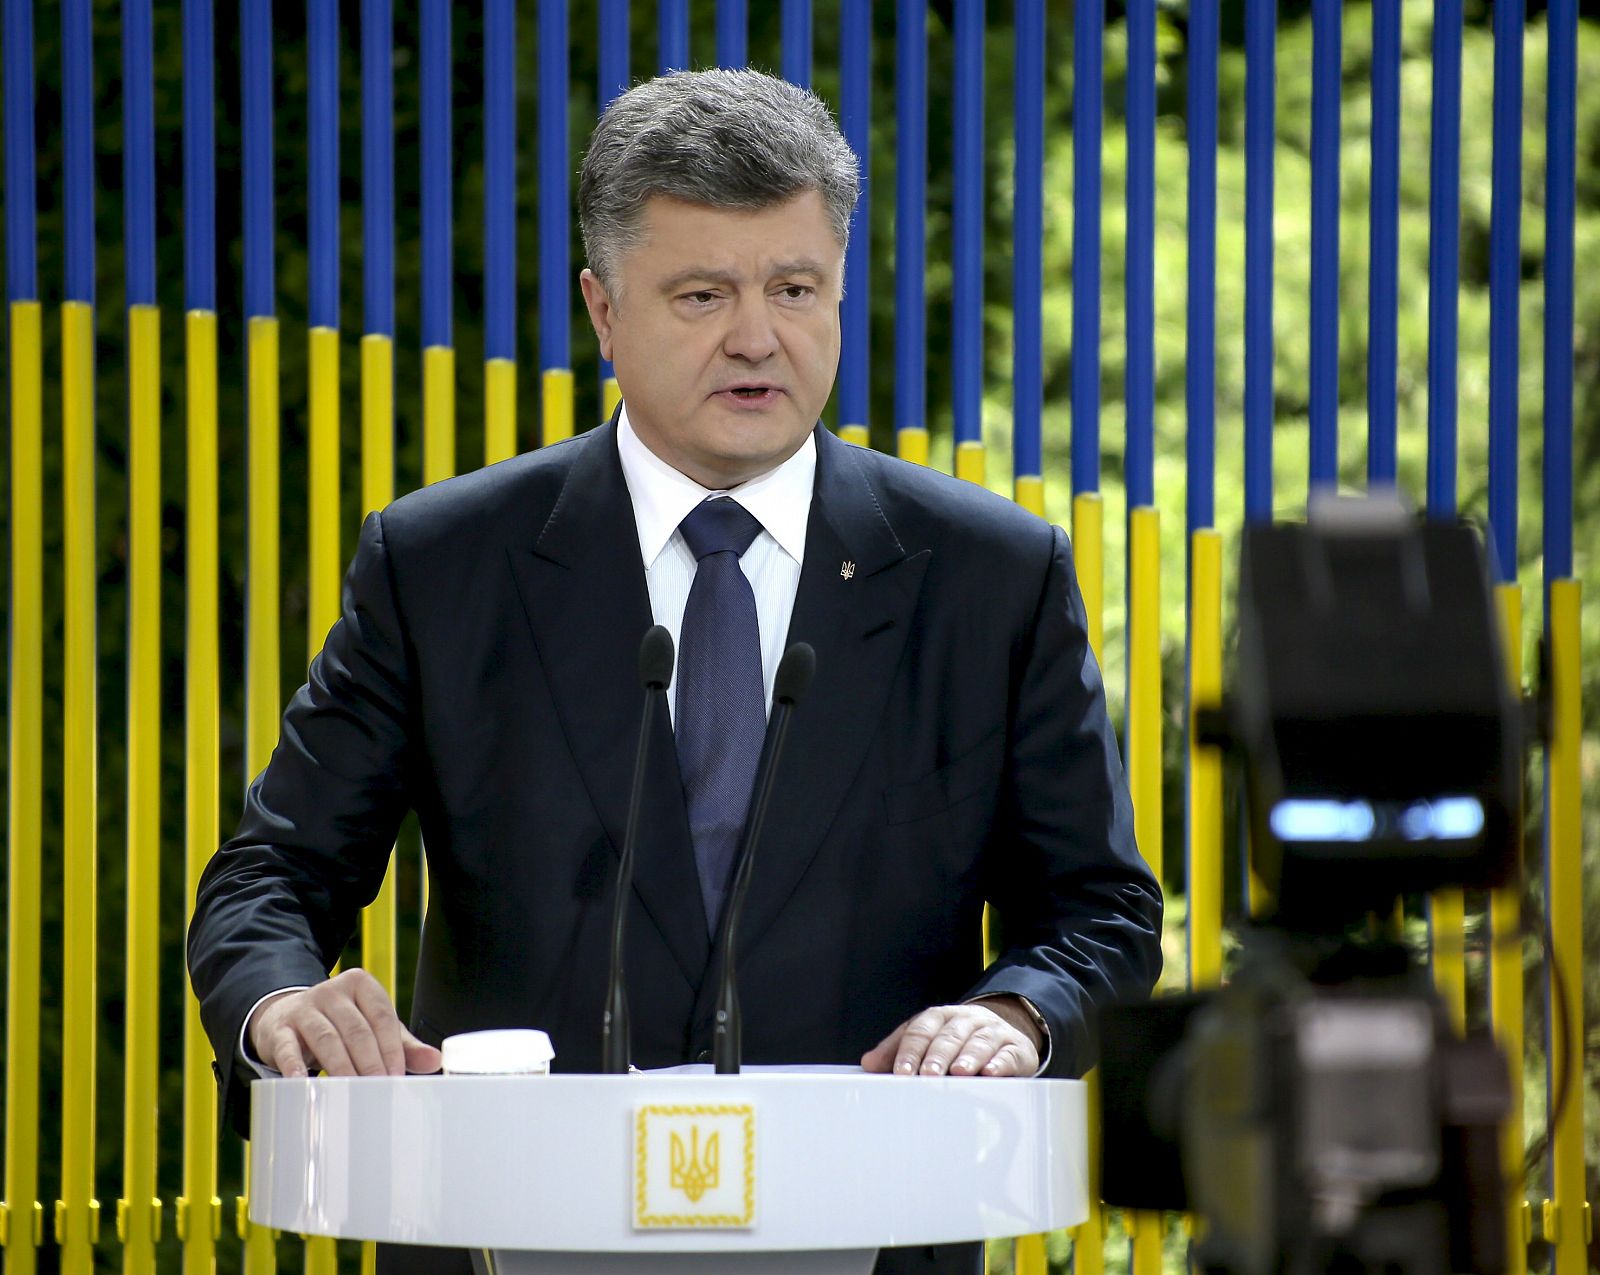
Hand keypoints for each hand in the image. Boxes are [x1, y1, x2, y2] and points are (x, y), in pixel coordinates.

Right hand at [249, 968, 442, 1078]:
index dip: (392, 1048)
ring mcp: (304, 1008)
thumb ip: (402, 1044)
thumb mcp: (371, 1027)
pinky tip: (302, 1081)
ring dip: (342, 1067)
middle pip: (357, 1029)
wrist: (284, 1015)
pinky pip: (288, 1048)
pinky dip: (295, 1065)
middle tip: (379, 1088)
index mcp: (361, 986)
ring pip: (327, 1038)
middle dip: (370, 1062)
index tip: (397, 1075)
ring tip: (352, 1090)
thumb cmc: (338, 1024)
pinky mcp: (280, 1029)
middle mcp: (332, 992)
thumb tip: (434, 1060)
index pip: (382, 1016)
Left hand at [860, 1000, 1041, 1077]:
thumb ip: (898, 1050)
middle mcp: (966, 1020)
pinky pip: (1009, 1053)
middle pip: (950, 1035)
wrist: (1003, 1031)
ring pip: (980, 1041)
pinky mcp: (1016, 1047)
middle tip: (928, 1075)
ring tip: (959, 1072)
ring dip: (969, 1057)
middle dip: (938, 1055)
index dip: (910, 1051)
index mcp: (940, 1017)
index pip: (921, 1030)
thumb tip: (869, 1063)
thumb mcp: (927, 1040)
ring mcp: (993, 1031)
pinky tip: (991, 1073)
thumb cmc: (958, 1041)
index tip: (901, 1073)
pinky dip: (1000, 1063)